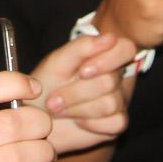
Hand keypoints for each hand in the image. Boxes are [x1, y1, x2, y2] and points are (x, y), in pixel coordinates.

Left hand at [31, 31, 133, 154]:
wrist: (37, 118)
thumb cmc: (47, 85)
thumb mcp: (57, 63)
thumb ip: (82, 47)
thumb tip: (110, 37)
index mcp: (104, 55)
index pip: (126, 49)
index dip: (108, 60)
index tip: (83, 71)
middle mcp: (115, 77)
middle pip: (110, 81)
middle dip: (76, 93)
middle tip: (53, 99)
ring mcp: (119, 100)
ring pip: (110, 104)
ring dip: (78, 109)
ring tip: (60, 109)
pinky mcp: (117, 122)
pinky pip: (115, 122)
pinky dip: (90, 124)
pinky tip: (78, 121)